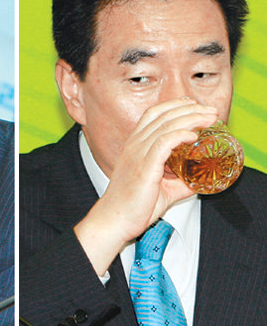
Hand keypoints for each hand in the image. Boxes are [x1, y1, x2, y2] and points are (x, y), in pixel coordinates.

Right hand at [75, 98, 217, 274]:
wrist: (114, 220)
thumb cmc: (132, 206)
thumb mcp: (160, 189)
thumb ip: (179, 182)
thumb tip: (199, 182)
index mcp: (134, 146)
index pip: (153, 114)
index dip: (175, 105)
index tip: (194, 105)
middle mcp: (134, 145)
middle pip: (164, 114)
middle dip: (190, 108)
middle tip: (210, 111)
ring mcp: (137, 154)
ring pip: (167, 124)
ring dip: (192, 118)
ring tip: (209, 118)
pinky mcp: (144, 166)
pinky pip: (164, 142)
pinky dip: (181, 134)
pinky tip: (194, 135)